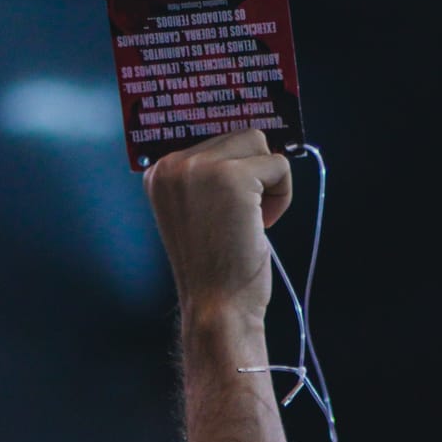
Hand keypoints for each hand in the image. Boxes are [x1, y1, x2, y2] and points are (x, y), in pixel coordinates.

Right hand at [143, 131, 291, 328]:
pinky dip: (282, 196)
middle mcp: (173, 163)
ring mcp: (200, 167)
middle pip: (240, 136)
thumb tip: (256, 136)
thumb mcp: (199, 209)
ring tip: (251, 219)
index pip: (214, 137)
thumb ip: (210, 174)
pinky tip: (260, 226)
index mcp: (158, 170)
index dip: (237, 166)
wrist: (216, 305)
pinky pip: (279, 165)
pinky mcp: (232, 177)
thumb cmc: (215, 264)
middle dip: (254, 175)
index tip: (235, 201)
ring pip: (259, 143)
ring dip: (268, 182)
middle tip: (240, 219)